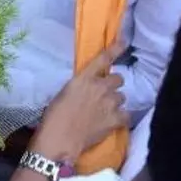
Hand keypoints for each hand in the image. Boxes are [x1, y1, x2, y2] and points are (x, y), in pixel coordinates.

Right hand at [29, 43, 128, 164]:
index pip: (103, 59)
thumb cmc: (54, 116)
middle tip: (105, 95)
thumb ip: (79, 87)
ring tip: (106, 112)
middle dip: (113, 85)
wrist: (60, 139)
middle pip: (118, 79)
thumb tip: (87, 89)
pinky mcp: (116, 119)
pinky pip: (126, 115)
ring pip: (122, 97)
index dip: (115, 49)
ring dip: (116, 102)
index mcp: (84, 78)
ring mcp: (110, 103)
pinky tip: (112, 123)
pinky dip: (121, 118)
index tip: (124, 41)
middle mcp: (100, 87)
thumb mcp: (64, 93)